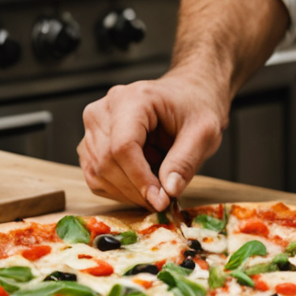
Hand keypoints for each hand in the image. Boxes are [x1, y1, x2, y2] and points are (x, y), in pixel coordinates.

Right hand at [78, 69, 229, 211]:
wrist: (186, 95)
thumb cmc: (194, 107)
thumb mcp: (203, 132)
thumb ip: (185, 161)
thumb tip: (168, 191)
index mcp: (132, 98)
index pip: (123, 146)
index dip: (140, 179)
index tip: (161, 200)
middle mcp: (105, 109)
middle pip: (107, 162)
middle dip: (136, 190)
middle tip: (163, 200)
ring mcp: (94, 126)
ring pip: (98, 173)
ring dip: (128, 191)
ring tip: (156, 186)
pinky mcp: (91, 143)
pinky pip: (96, 177)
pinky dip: (119, 189)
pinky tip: (142, 182)